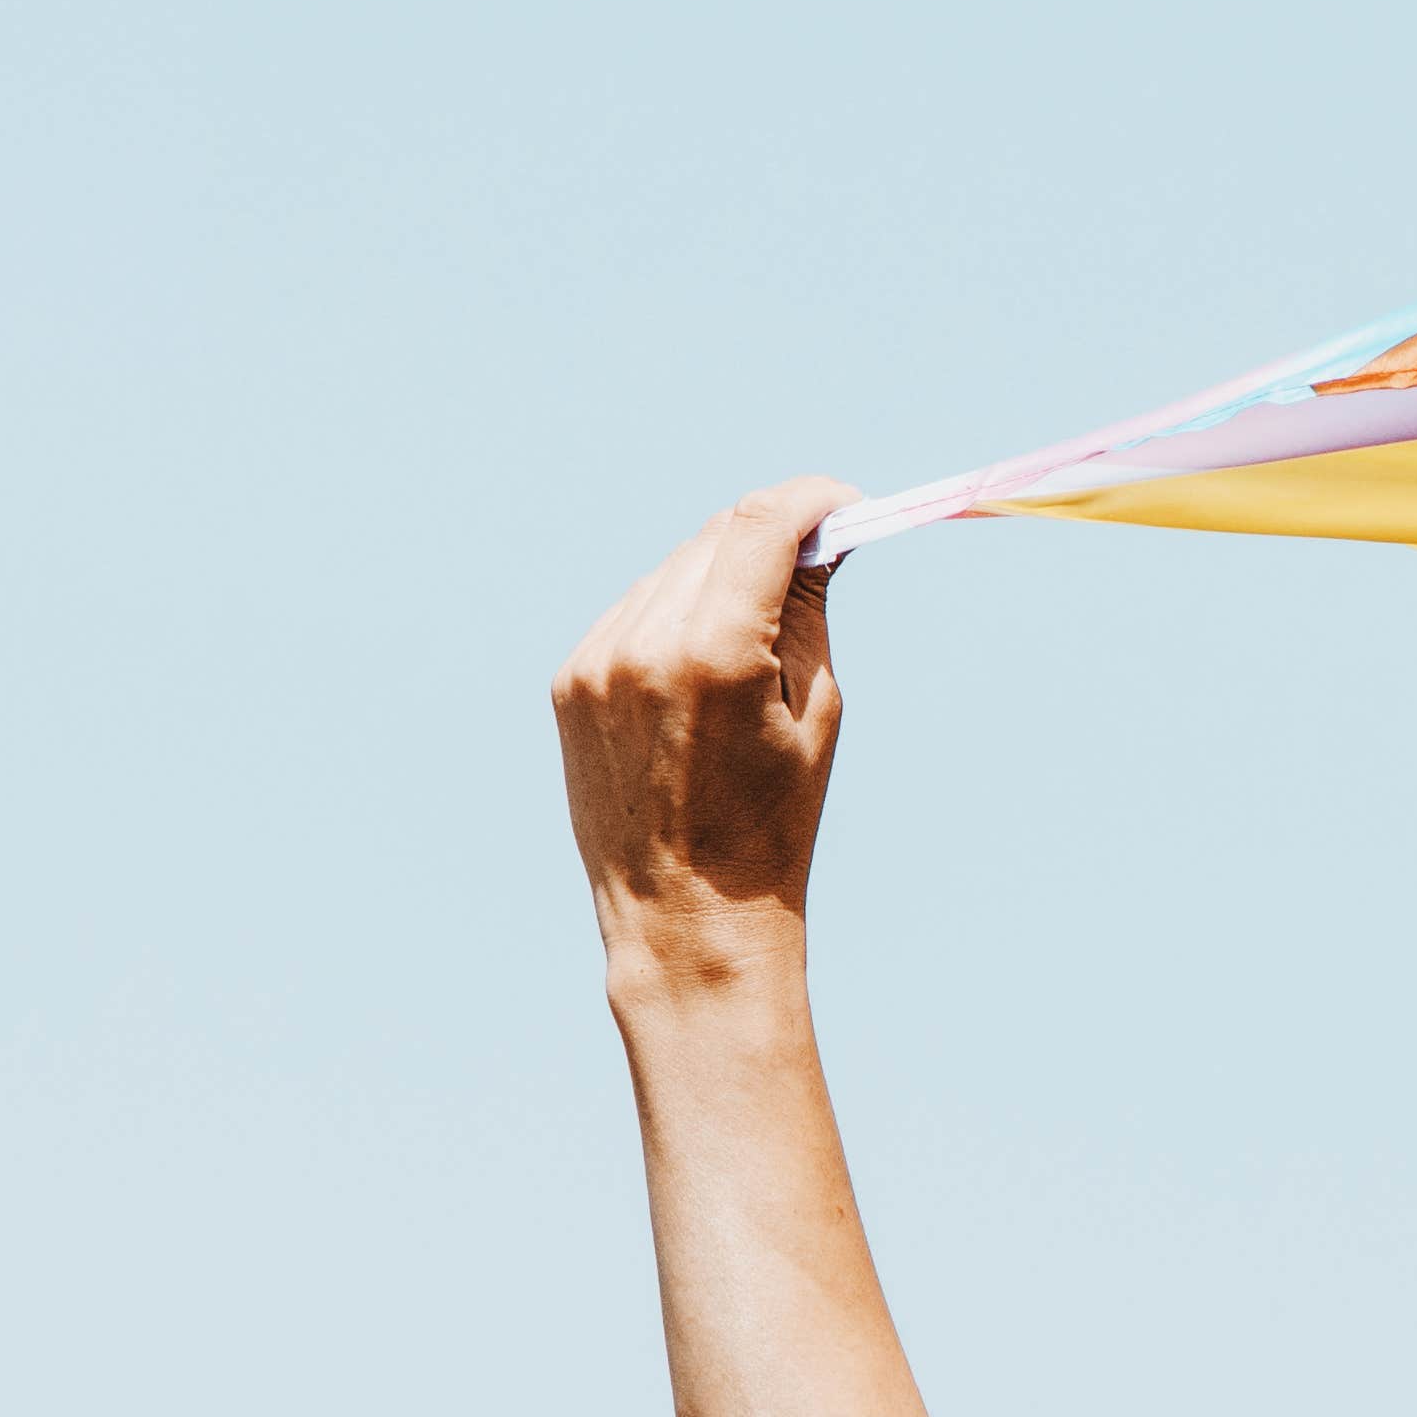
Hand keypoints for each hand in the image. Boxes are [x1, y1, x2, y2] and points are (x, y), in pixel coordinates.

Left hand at [553, 480, 860, 977]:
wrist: (685, 917)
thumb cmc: (773, 823)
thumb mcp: (814, 712)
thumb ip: (808, 610)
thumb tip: (817, 536)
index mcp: (717, 655)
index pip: (760, 524)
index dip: (812, 499)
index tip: (845, 504)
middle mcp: (644, 645)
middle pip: (717, 536)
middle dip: (773, 533)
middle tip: (819, 555)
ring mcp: (596, 662)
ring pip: (674, 569)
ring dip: (723, 574)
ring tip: (760, 630)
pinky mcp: (570, 681)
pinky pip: (634, 611)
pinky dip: (678, 613)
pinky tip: (704, 665)